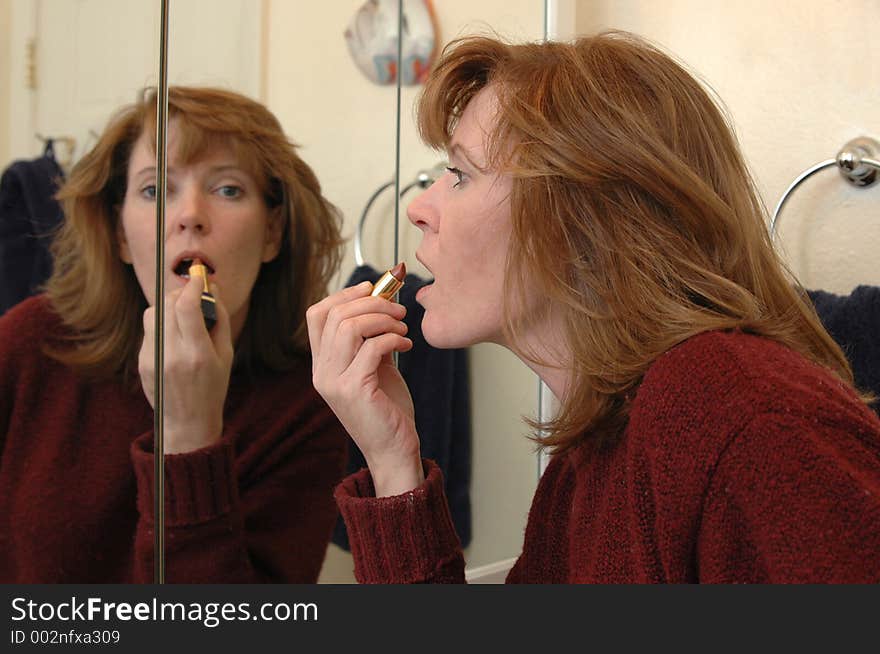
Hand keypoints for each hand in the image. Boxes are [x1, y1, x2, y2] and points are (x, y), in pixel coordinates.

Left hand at [139, 275, 233, 453]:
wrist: (187, 421)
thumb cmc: (212, 387)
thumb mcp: (226, 355)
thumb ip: (220, 319)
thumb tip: (212, 288)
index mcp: (198, 354)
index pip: (188, 307)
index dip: (193, 286)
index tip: (199, 277)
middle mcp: (172, 355)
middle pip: (169, 305)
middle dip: (181, 292)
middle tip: (193, 293)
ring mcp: (153, 358)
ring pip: (154, 313)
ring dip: (168, 306)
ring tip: (182, 314)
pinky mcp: (142, 361)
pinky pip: (149, 329)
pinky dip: (162, 323)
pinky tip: (174, 335)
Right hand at [306, 281, 423, 495]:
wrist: (394, 451)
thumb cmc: (387, 409)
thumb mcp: (376, 367)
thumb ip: (371, 338)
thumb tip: (383, 301)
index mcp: (322, 365)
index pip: (316, 315)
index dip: (344, 294)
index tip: (372, 288)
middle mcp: (321, 372)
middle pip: (336, 315)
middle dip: (372, 303)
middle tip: (399, 309)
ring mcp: (334, 382)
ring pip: (350, 327)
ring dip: (383, 319)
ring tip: (403, 328)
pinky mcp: (354, 390)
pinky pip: (372, 347)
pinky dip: (394, 338)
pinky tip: (407, 346)